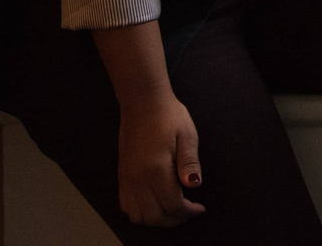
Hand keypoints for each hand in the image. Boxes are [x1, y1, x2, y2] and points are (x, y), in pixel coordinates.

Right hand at [115, 96, 203, 227]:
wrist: (142, 103)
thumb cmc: (168, 116)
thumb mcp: (187, 135)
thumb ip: (190, 162)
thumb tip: (194, 185)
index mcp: (156, 169)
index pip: (172, 205)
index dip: (188, 211)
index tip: (200, 208)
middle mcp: (138, 179)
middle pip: (155, 217)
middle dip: (174, 219)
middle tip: (189, 210)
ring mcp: (127, 179)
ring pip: (138, 216)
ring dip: (157, 219)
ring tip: (173, 209)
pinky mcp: (122, 176)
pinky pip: (126, 205)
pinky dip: (140, 212)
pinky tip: (154, 203)